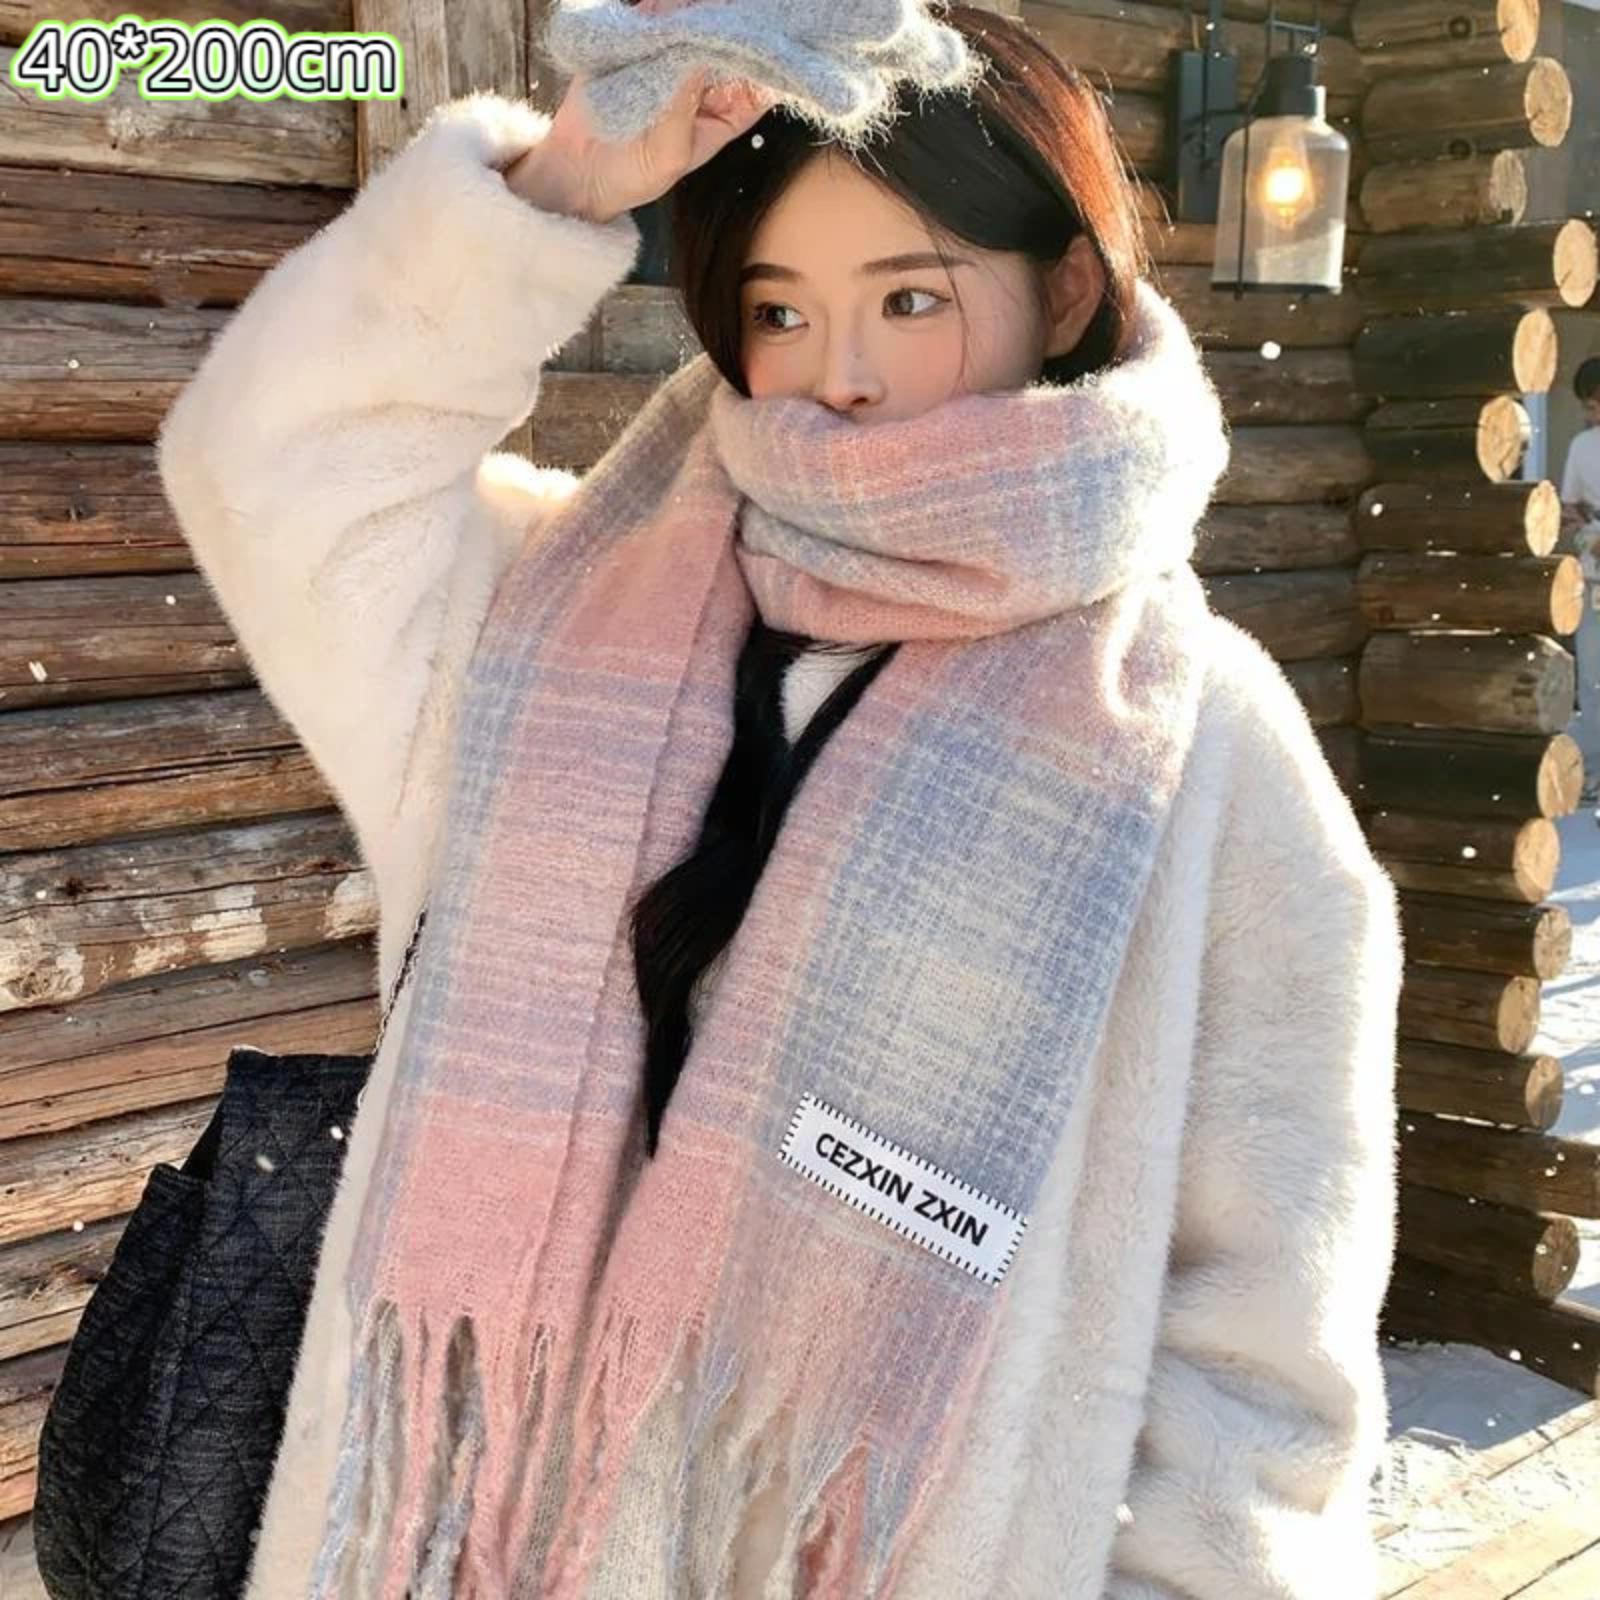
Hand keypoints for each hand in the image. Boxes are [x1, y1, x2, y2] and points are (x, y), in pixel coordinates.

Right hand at [505, 1, 773, 222]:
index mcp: (724, 114)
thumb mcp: (670, 150)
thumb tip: (699, 52)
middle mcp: (703, 83)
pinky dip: (657, 9)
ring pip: (691, 26)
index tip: (766, 33)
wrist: (577, 172)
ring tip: (691, 8)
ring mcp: (671, 61)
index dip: (763, 55)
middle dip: (727, 25)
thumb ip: (685, 103)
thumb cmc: (633, 175)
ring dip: (692, 12)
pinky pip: (652, 18)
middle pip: (726, 43)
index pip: (755, 79)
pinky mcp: (638, 45)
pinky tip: (660, 7)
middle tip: (730, 9)